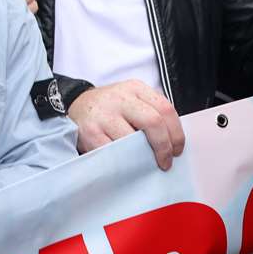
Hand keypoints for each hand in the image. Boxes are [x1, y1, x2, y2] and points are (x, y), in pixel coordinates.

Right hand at [66, 79, 183, 166]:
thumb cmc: (110, 108)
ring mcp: (104, 115)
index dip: (176, 133)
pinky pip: (115, 153)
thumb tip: (173, 142)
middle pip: (153, 123)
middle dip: (164, 147)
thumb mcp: (131, 99)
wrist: (75, 106)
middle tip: (165, 162)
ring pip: (134, 141)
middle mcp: (120, 98)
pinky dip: (125, 163)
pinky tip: (127, 164)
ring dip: (143, 158)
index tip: (177, 150)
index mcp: (135, 88)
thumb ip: (151, 113)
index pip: (165, 109)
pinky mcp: (92, 132)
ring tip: (145, 163)